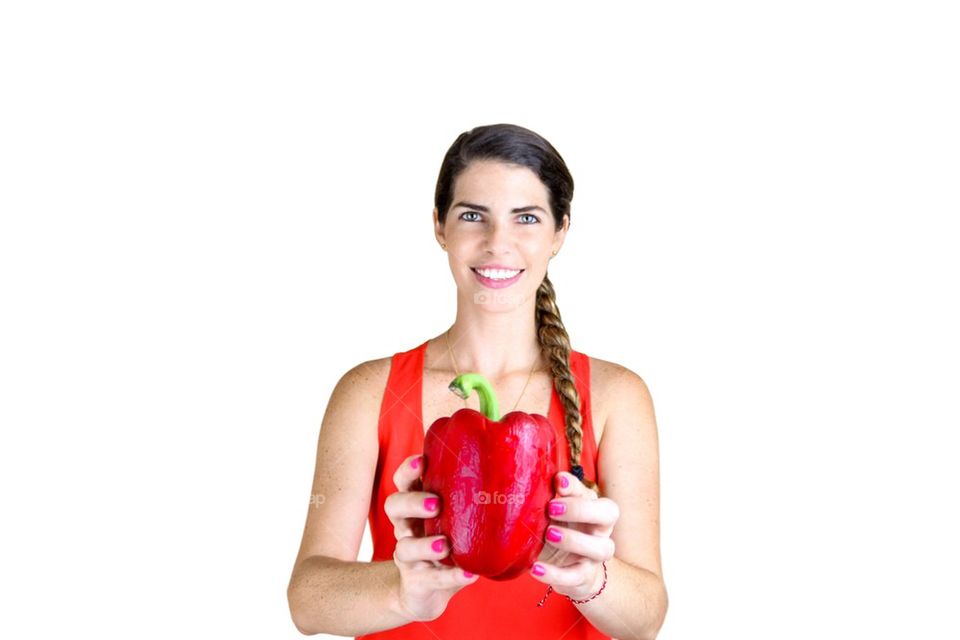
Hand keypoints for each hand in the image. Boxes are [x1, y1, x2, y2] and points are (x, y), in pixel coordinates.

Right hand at [384, 453, 478, 621]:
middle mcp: (406, 527)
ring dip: (424, 545)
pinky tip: (469, 574)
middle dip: (412, 502)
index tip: (423, 461)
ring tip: (445, 545)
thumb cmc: (448, 543)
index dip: (408, 470)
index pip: (403, 481)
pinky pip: (430, 579)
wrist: (426, 590)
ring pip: (404, 547)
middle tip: (435, 504)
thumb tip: (514, 475)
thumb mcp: (454, 520)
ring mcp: (407, 556)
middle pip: (394, 506)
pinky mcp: (416, 581)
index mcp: (415, 506)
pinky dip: (450, 576)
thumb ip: (470, 500)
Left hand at [531, 471, 618, 600]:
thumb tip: (547, 477)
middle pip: (608, 515)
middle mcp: (601, 530)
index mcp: (595, 509)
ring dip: (574, 540)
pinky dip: (555, 574)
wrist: (571, 571)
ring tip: (549, 534)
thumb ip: (555, 495)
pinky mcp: (583, 577)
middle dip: (581, 509)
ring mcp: (595, 556)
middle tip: (552, 508)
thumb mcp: (558, 512)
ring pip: (600, 548)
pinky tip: (535, 568)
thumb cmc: (563, 530)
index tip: (558, 482)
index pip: (593, 493)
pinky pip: (574, 577)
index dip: (577, 488)